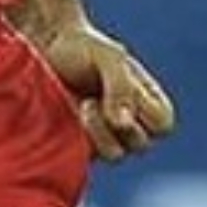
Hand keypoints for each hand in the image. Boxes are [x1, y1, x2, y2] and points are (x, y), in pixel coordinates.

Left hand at [38, 23, 176, 161]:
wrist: (44, 48)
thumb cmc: (81, 48)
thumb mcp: (107, 56)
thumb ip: (121, 86)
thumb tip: (123, 124)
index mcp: (145, 100)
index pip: (162, 124)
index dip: (146, 114)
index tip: (122, 91)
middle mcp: (130, 122)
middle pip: (140, 143)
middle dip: (117, 121)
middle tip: (91, 99)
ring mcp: (105, 136)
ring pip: (115, 154)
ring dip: (98, 132)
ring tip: (81, 106)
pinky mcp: (80, 144)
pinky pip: (87, 158)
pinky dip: (80, 137)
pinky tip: (69, 116)